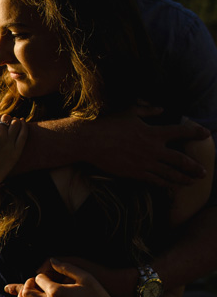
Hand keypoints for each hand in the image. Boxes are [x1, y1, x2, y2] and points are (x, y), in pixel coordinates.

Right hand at [0, 113, 27, 195]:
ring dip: (14, 122)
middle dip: (4, 120)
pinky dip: (24, 126)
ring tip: (12, 125)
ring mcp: (8, 144)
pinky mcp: (16, 152)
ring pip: (16, 123)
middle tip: (3, 125)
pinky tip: (23, 123)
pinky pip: (24, 134)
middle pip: (6, 118)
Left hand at [2, 258, 125, 296]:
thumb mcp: (84, 276)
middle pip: (27, 294)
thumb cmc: (99, 295)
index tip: (44, 276)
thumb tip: (51, 260)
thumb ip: (66, 267)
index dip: (39, 276)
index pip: (38, 279)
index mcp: (57, 291)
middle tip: (31, 285)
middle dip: (26, 287)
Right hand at [85, 107, 209, 186]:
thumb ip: (147, 111)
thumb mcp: (129, 112)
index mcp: (153, 132)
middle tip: (204, 172)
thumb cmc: (108, 124)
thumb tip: (160, 109)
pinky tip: (171, 188)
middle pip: (180, 160)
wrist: (90, 141)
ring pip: (169, 174)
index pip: (181, 132)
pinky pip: (154, 181)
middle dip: (194, 167)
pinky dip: (165, 185)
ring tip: (191, 182)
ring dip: (183, 179)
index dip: (195, 132)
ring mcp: (144, 163)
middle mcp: (153, 149)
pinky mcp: (134, 173)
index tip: (206, 134)